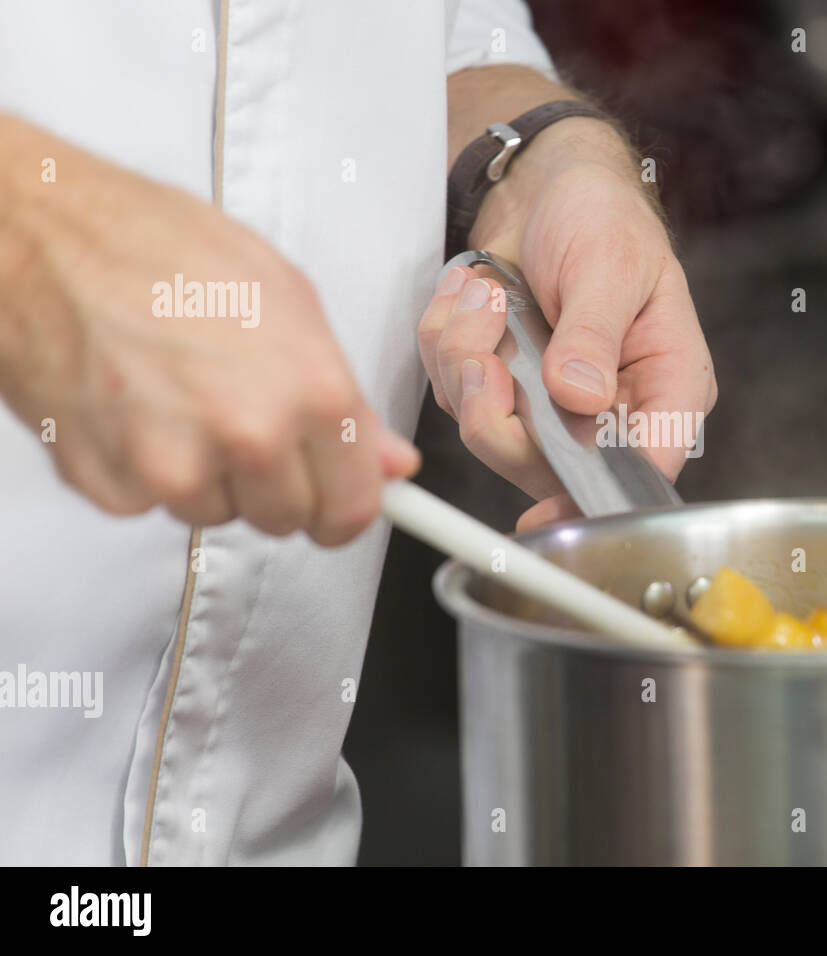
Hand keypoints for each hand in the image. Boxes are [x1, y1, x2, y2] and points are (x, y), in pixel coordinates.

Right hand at [0, 114, 418, 544]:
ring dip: (209, 475)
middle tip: (244, 419)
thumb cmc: (157, 246)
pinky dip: (144, 472)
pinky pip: (150, 506)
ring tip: (180, 397)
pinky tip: (133, 408)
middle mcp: (249, 438)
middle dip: (276, 484)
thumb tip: (389, 460)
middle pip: (286, 520)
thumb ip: (345, 398)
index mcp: (311, 392)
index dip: (346, 508)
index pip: (352, 508)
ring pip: (218, 513)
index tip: (336, 502)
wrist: (38, 237)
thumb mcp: (286, 300)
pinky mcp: (108, 484)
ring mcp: (174, 469)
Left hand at [419, 116, 715, 529]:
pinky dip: (446, 341)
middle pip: (548, 468)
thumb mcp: (611, 263)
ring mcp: (551, 405)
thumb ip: (595, 332)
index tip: (549, 508)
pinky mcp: (503, 388)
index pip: (643, 469)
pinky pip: (453, 393)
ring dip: (466, 359)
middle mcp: (611, 410)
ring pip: (489, 432)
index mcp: (664, 388)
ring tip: (486, 294)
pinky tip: (472, 295)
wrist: (548, 186)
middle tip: (486, 346)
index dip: (598, 500)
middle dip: (499, 410)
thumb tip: (581, 396)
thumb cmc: (603, 217)